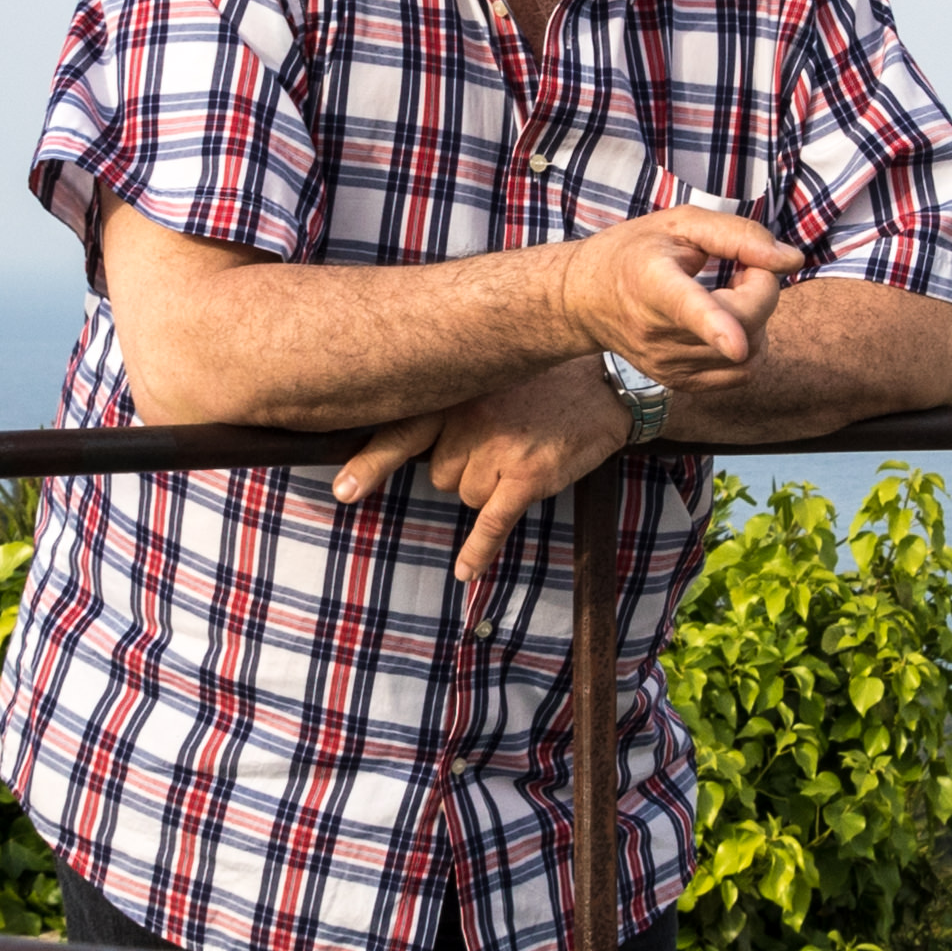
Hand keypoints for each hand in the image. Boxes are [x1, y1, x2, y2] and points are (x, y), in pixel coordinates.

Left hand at [334, 360, 627, 592]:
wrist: (609, 384)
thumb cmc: (544, 384)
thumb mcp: (491, 378)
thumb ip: (453, 404)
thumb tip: (419, 447)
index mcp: (456, 391)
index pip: (402, 431)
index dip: (370, 463)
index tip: (342, 492)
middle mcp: (470, 417)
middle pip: (441, 475)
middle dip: (465, 469)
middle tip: (502, 439)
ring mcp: (498, 448)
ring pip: (467, 496)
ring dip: (491, 489)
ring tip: (525, 452)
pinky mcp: (527, 475)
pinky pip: (491, 522)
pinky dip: (479, 549)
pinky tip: (466, 572)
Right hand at [560, 203, 798, 390]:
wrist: (585, 300)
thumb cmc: (636, 251)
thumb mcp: (682, 223)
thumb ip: (739, 236)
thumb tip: (792, 261)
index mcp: (653, 283)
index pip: (688, 308)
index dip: (715, 325)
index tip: (734, 343)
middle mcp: (656, 332)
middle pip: (742, 326)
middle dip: (762, 289)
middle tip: (743, 267)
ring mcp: (667, 365)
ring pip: (749, 351)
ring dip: (756, 317)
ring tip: (729, 292)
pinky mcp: (678, 383)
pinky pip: (741, 374)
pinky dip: (749, 345)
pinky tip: (728, 320)